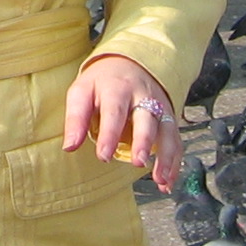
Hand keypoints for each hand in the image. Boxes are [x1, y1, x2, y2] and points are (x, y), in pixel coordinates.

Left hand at [64, 53, 181, 190]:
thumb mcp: (82, 91)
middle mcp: (142, 96)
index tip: (104, 156)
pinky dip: (174, 162)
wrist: (130, 62)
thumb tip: (69, 146)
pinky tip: (167, 182)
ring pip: (166, 130)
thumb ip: (76, 118)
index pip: (113, 111)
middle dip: (143, 141)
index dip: (109, 134)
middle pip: (146, 118)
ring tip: (159, 180)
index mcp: (116, 88)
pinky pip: (175, 140)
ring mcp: (159, 106)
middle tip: (138, 162)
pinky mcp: (169, 118)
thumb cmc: (101, 83)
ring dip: (165, 156)